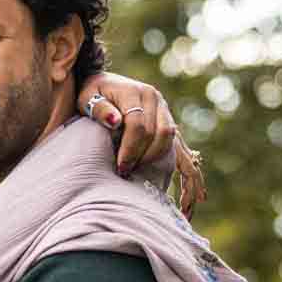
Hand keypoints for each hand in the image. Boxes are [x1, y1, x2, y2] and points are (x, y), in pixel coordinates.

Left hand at [78, 73, 205, 217]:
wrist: (103, 85)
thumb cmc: (91, 94)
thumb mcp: (87, 97)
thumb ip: (99, 108)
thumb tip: (115, 121)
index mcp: (136, 92)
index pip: (138, 124)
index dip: (130, 148)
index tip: (120, 167)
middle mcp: (155, 99)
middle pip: (158, 132)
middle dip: (143, 157)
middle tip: (127, 175)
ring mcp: (164, 110)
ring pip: (170, 138)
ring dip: (160, 161)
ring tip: (147, 180)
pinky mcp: (167, 123)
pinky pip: (181, 147)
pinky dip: (187, 170)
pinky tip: (194, 196)